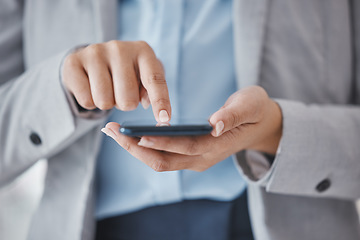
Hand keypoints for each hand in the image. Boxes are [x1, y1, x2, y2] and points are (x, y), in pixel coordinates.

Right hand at [62, 41, 170, 121]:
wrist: (92, 59)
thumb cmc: (127, 72)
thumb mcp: (145, 77)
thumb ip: (153, 91)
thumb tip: (151, 106)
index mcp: (143, 51)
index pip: (154, 80)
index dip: (160, 101)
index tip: (164, 119)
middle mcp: (119, 48)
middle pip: (128, 99)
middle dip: (126, 105)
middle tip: (122, 93)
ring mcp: (95, 52)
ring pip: (105, 101)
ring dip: (107, 103)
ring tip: (107, 89)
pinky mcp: (73, 62)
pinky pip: (86, 100)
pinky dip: (90, 102)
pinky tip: (91, 88)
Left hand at [101, 86, 281, 171]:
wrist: (260, 124)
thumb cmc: (255, 110)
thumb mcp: (250, 105)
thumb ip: (234, 114)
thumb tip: (215, 123)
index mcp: (217, 145)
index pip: (184, 147)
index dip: (160, 142)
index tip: (136, 135)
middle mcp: (203, 158)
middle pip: (164, 161)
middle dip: (136, 148)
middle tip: (112, 130)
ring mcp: (195, 159)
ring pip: (160, 161)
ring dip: (135, 149)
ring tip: (114, 132)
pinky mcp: (190, 155)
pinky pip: (163, 156)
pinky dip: (144, 147)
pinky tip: (130, 135)